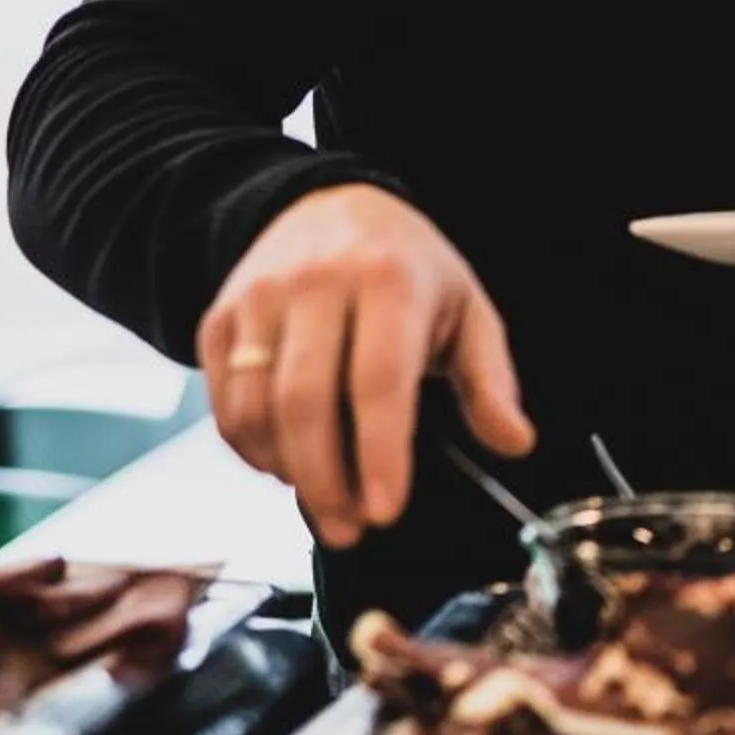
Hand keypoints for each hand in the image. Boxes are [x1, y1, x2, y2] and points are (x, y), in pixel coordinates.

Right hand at [195, 184, 532, 547]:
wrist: (325, 205)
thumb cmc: (405, 268)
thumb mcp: (466, 309)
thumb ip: (490, 381)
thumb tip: (515, 441)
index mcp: (389, 281)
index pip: (378, 380)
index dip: (379, 453)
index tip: (385, 511)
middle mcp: (315, 284)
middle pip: (306, 403)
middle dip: (326, 482)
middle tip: (350, 530)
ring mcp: (259, 300)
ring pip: (257, 410)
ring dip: (288, 474)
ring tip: (324, 502)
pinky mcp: (220, 319)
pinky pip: (224, 404)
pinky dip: (251, 451)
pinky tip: (286, 466)